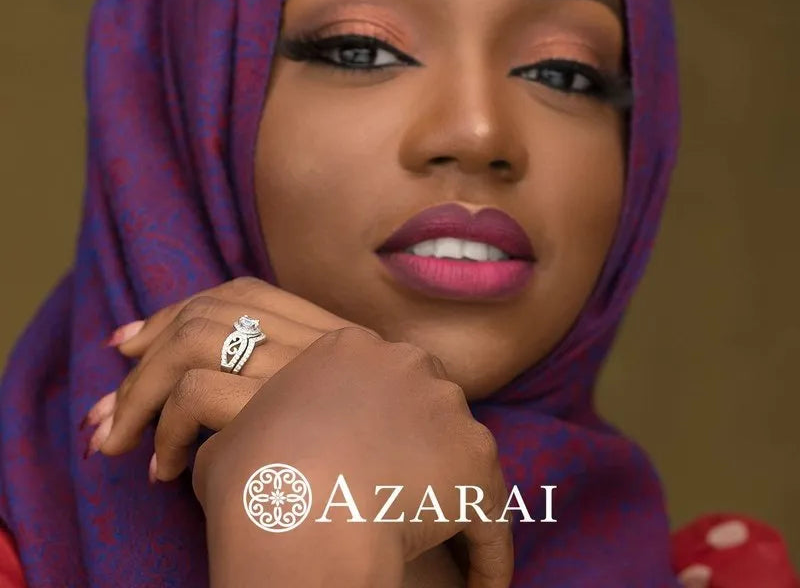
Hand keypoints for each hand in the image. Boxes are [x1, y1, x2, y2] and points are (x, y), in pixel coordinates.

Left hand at [82, 277, 371, 478]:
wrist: (435, 511)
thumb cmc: (382, 477)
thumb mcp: (356, 413)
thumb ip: (307, 386)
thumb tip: (233, 382)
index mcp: (335, 335)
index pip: (247, 293)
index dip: (180, 308)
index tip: (134, 340)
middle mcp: (319, 343)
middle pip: (212, 311)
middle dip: (145, 351)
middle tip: (106, 404)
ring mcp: (301, 373)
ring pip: (196, 342)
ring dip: (138, 391)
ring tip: (115, 438)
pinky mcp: (282, 411)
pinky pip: (199, 396)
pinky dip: (164, 430)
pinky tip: (162, 470)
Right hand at [192, 327, 512, 587]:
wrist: (296, 515)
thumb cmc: (256, 476)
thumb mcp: (234, 432)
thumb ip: (253, 422)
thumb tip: (249, 441)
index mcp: (348, 348)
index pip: (375, 378)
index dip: (376, 419)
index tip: (370, 456)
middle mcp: (405, 362)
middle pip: (422, 402)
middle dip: (418, 444)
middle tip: (400, 495)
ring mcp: (447, 405)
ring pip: (459, 451)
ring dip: (452, 493)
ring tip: (440, 542)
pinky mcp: (477, 459)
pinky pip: (490, 511)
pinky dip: (486, 551)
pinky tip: (481, 587)